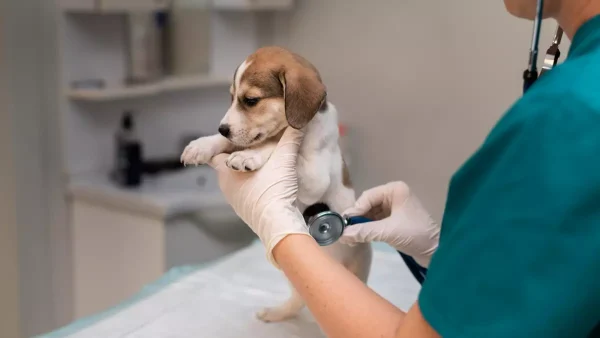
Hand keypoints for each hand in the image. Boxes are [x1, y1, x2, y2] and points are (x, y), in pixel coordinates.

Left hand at [208, 127, 311, 267]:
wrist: (278, 225)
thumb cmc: (274, 192)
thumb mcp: (284, 159)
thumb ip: (291, 137)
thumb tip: (300, 118)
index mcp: (226, 170)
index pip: (215, 150)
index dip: (225, 141)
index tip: (235, 135)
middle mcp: (226, 185)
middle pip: (228, 163)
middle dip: (239, 152)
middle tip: (253, 142)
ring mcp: (235, 200)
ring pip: (237, 178)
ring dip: (247, 169)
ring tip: (263, 160)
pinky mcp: (247, 210)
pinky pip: (246, 191)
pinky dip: (253, 183)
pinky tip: (268, 180)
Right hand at [340, 181, 439, 266]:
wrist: (436, 251)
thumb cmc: (415, 235)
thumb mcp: (388, 232)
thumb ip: (364, 231)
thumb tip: (342, 235)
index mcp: (394, 190)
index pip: (367, 197)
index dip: (355, 211)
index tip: (343, 225)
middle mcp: (393, 195)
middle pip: (367, 205)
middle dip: (357, 219)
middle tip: (344, 232)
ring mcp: (394, 208)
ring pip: (370, 214)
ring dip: (361, 225)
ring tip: (350, 238)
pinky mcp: (394, 220)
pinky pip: (376, 222)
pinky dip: (367, 229)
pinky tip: (359, 238)